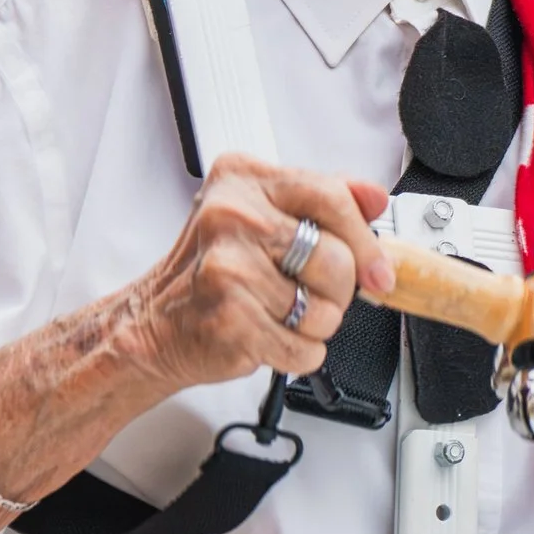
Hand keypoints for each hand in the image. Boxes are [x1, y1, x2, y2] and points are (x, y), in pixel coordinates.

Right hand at [128, 154, 391, 393]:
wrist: (154, 324)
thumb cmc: (209, 271)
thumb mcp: (261, 215)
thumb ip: (319, 200)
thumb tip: (374, 197)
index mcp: (243, 179)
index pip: (333, 198)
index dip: (366, 241)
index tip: (378, 270)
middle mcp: (232, 217)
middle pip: (336, 259)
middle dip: (337, 291)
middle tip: (308, 294)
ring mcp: (229, 268)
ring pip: (325, 310)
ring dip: (314, 325)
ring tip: (278, 314)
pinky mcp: (232, 319)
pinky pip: (305, 348)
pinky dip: (298, 353)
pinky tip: (268, 337)